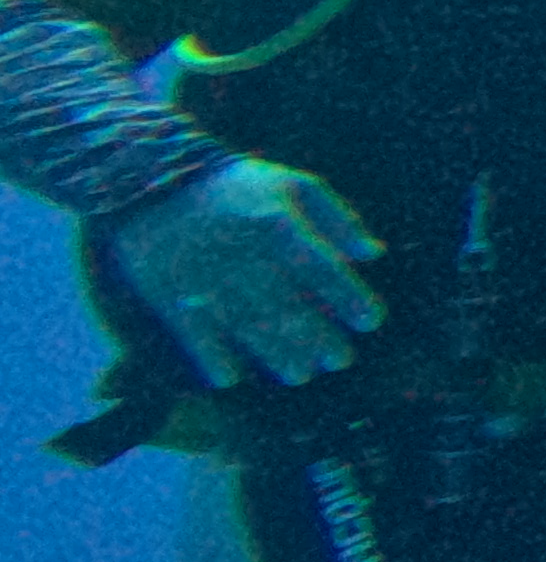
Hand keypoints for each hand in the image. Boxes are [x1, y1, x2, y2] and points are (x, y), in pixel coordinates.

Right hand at [109, 157, 382, 387]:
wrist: (153, 183)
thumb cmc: (241, 188)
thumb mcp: (295, 186)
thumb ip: (338, 220)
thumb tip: (374, 254)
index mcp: (275, 221)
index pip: (319, 266)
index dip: (348, 295)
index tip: (371, 321)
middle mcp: (240, 250)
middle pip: (285, 303)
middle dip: (317, 336)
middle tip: (340, 359)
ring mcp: (202, 273)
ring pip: (245, 322)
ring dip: (275, 352)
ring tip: (301, 374)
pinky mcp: (166, 291)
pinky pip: (191, 330)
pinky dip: (210, 355)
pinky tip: (229, 378)